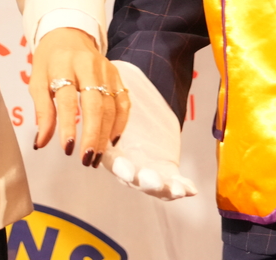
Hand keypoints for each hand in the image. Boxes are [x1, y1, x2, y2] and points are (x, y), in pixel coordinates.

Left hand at [28, 27, 128, 167]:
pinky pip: (123, 101)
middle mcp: (87, 65)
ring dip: (105, 134)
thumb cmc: (49, 60)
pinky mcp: (116, 74)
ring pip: (111, 106)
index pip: (67, 98)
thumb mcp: (37, 81)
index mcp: (63, 65)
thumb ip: (42, 111)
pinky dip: (120, 122)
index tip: (68, 149)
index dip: (68, 125)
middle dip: (92, 134)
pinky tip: (112, 139)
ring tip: (96, 157)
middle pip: (94, 104)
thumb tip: (41, 143)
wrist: (68, 33)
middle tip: (87, 158)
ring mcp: (105, 69)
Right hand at [105, 60, 197, 200]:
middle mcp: (127, 162)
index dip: (119, 167)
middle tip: (151, 179)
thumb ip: (103, 97)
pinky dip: (181, 186)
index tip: (126, 168)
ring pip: (153, 185)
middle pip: (133, 178)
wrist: (140, 94)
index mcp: (111, 149)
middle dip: (143, 181)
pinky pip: (172, 182)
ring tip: (177, 189)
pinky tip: (190, 189)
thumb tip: (85, 87)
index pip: (112, 162)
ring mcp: (146, 167)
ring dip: (164, 188)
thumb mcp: (110, 92)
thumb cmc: (119, 94)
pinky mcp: (164, 168)